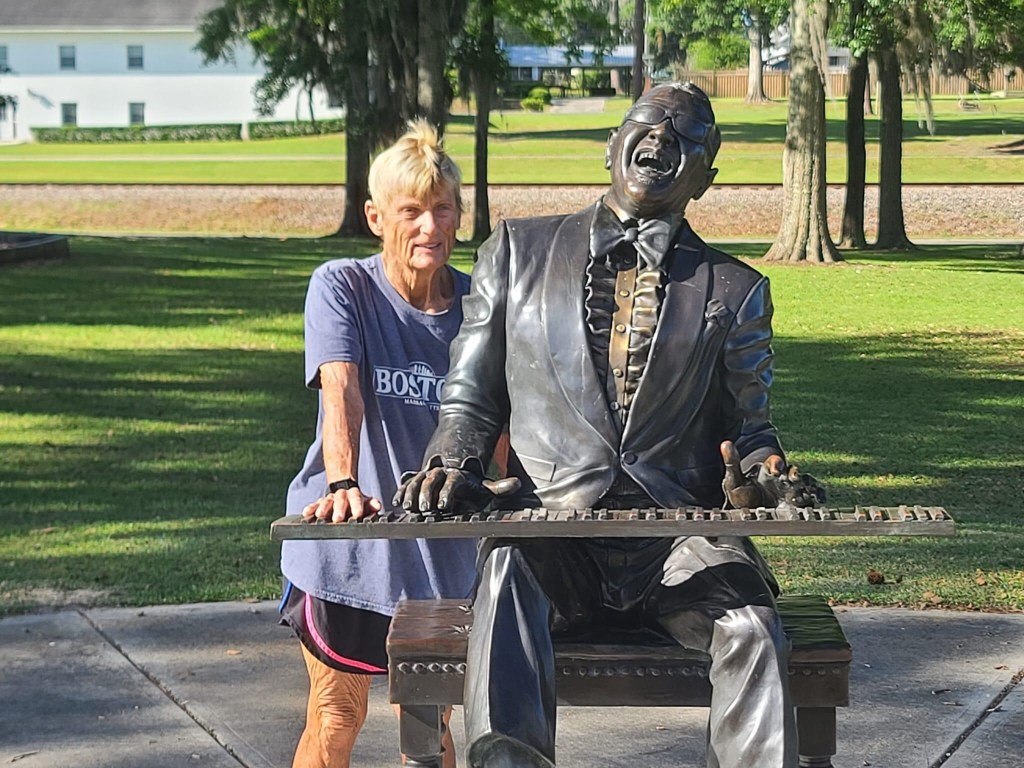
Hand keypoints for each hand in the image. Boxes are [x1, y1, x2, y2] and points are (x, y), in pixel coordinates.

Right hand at [301, 485, 382, 522]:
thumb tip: (377, 505)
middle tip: (338, 519)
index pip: (356, 499)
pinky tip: (306, 512)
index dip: (357, 506)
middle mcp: (341, 495)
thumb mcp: (365, 501)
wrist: (343, 488)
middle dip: (338, 509)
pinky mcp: (320, 502)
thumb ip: (371, 504)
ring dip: (323, 508)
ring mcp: (330, 498)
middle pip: (340, 500)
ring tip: (320, 515)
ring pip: (326, 502)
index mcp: (353, 495)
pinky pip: (315, 504)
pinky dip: (311, 508)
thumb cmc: (355, 501)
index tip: (357, 515)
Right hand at [393, 467, 520, 516]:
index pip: (452, 482)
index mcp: (457, 475)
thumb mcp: (484, 485)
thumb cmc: (470, 482)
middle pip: (431, 480)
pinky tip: (396, 502)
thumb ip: (498, 487)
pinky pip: (406, 482)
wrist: (454, 461)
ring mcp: (426, 474)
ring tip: (407, 507)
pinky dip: (400, 490)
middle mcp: (440, 472)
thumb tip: (517, 484)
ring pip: (416, 480)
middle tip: (425, 509)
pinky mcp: (415, 478)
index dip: (447, 493)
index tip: (444, 506)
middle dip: (427, 494)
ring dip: (411, 493)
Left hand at [720, 440, 825, 508]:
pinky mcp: (800, 502)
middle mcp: (782, 478)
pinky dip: (818, 497)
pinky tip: (820, 500)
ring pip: (805, 484)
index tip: (774, 468)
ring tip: (810, 494)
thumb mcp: (734, 479)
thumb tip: (725, 443)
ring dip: (808, 487)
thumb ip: (732, 462)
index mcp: (768, 470)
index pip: (774, 463)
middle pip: (793, 472)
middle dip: (795, 474)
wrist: (749, 510)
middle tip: (795, 477)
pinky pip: (813, 496)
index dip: (775, 463)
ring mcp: (792, 489)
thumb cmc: (742, 493)